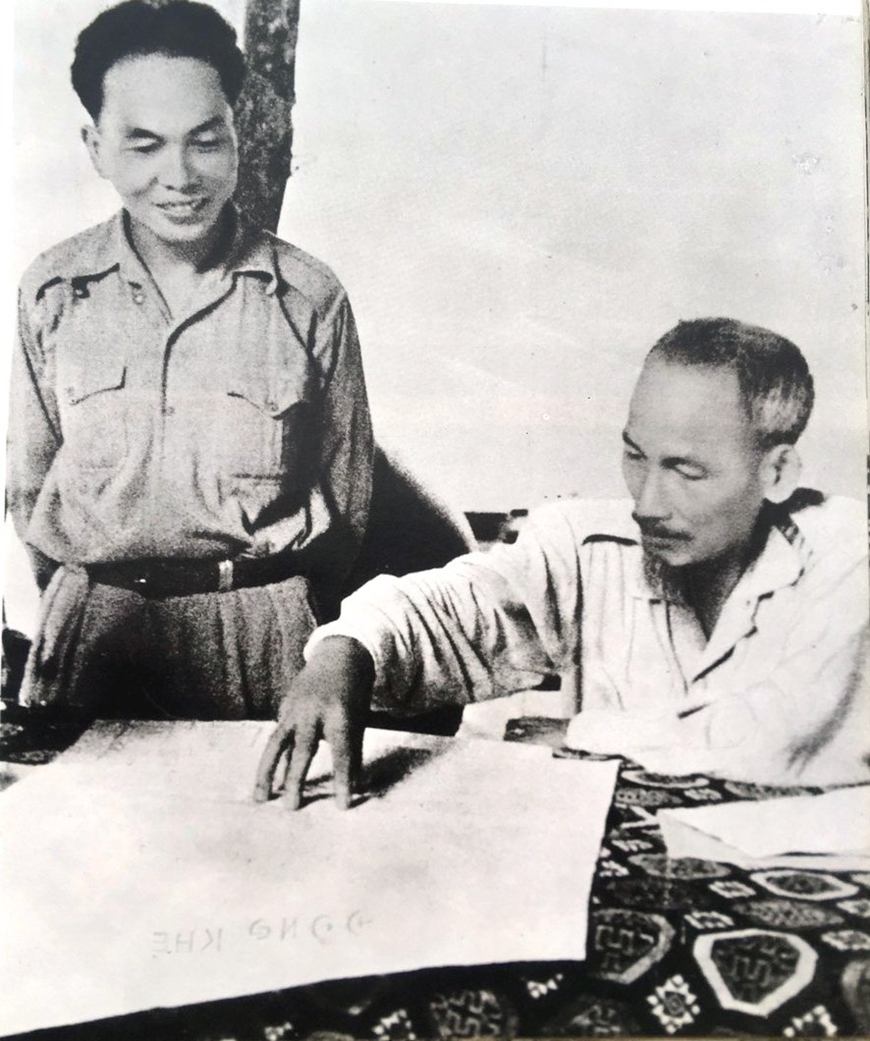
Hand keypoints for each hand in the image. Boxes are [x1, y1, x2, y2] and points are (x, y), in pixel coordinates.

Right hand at [254, 636, 374, 808]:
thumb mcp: (359, 720)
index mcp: (339, 714)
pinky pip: (279, 736)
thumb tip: (355, 786)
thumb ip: (354, 752)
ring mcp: (295, 708)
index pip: (341, 753)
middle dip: (296, 780)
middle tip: (292, 809)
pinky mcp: (284, 707)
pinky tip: (272, 779)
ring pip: (276, 743)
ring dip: (266, 772)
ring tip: (261, 798)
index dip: (343, 780)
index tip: (343, 805)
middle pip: (302, 749)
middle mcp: (313, 711)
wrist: (340, 656)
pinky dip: (276, 759)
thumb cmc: (354, 693)